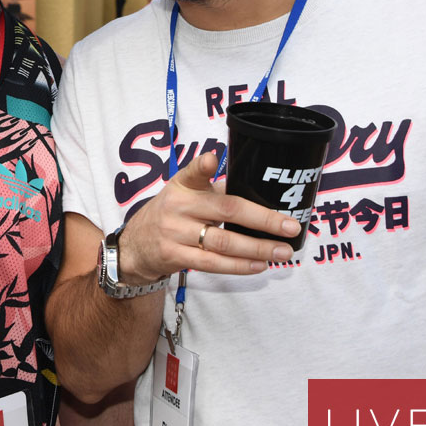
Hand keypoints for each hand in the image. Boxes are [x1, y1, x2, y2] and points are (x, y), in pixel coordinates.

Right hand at [117, 151, 301, 282]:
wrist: (135, 245)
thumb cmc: (170, 214)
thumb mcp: (183, 193)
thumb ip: (215, 190)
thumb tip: (261, 196)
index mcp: (183, 185)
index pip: (193, 171)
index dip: (203, 165)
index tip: (212, 159)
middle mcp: (178, 206)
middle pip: (226, 210)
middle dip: (263, 220)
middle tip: (290, 227)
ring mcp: (175, 233)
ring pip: (224, 242)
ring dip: (257, 248)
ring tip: (282, 251)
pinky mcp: (175, 256)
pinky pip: (213, 263)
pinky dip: (239, 266)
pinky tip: (258, 265)